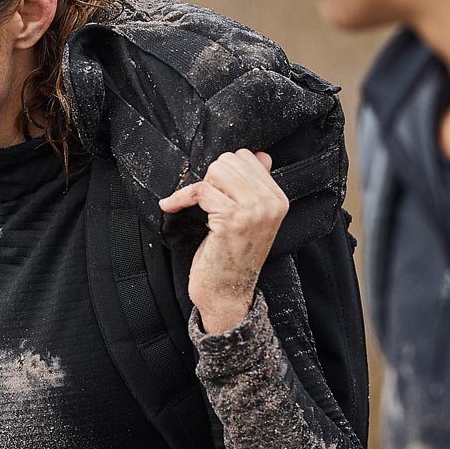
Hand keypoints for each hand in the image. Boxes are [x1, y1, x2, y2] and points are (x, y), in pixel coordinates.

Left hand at [158, 149, 287, 333]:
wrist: (226, 293)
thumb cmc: (232, 256)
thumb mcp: (249, 218)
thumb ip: (254, 186)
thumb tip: (258, 155)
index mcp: (278, 198)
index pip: (247, 157)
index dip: (222, 172)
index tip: (212, 191)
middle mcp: (271, 202)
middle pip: (229, 160)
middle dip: (210, 178)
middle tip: (205, 203)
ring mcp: (254, 210)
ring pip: (216, 171)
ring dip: (199, 188)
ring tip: (199, 209)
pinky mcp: (231, 219)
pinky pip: (200, 190)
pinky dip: (180, 197)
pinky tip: (171, 206)